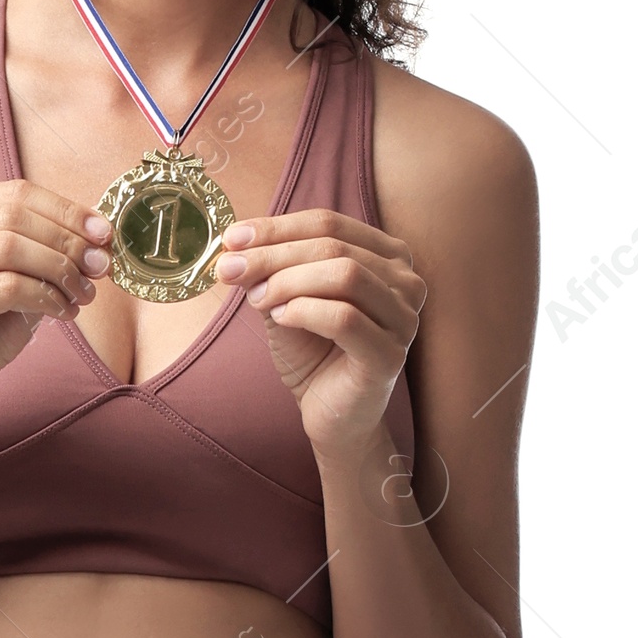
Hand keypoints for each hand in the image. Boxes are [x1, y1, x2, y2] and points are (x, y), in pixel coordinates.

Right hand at [0, 180, 109, 425]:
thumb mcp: (18, 282)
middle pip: (13, 215)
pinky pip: (4, 287)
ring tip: (83, 294)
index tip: (103, 233)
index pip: (14, 193)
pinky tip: (61, 313)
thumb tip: (97, 235)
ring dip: (58, 270)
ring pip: (8, 247)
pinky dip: (43, 297)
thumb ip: (44, 253)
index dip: (65, 210)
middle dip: (67, 240)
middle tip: (100, 266)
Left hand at [219, 205, 425, 458]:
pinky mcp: (391, 356)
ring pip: (345, 275)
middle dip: (274, 254)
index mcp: (387, 256)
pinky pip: (345, 318)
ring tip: (258, 300)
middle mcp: (406, 281)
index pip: (329, 223)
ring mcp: (404, 318)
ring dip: (289, 282)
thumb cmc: (314, 352)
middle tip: (231, 270)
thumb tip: (238, 245)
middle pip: (334, 246)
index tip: (231, 239)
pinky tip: (280, 318)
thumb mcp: (287, 298)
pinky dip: (305, 311)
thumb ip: (271, 269)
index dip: (277, 227)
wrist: (329, 414)